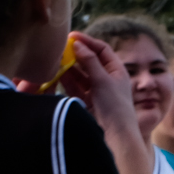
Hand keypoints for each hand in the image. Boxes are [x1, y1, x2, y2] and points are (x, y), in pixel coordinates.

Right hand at [60, 32, 150, 173]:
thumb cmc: (115, 106)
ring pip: (80, 75)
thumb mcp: (103, 79)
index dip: (88, 41)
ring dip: (69, 67)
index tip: (71, 36)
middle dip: (76, 54)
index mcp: (117, 71)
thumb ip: (90, 61)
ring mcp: (96, 91)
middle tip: (60, 48)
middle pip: (90, 61)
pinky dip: (67, 80)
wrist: (116, 136)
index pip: (102, 50)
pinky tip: (57, 74)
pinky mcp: (87, 102)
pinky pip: (75, 87)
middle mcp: (107, 79)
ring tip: (56, 60)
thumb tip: (77, 44)